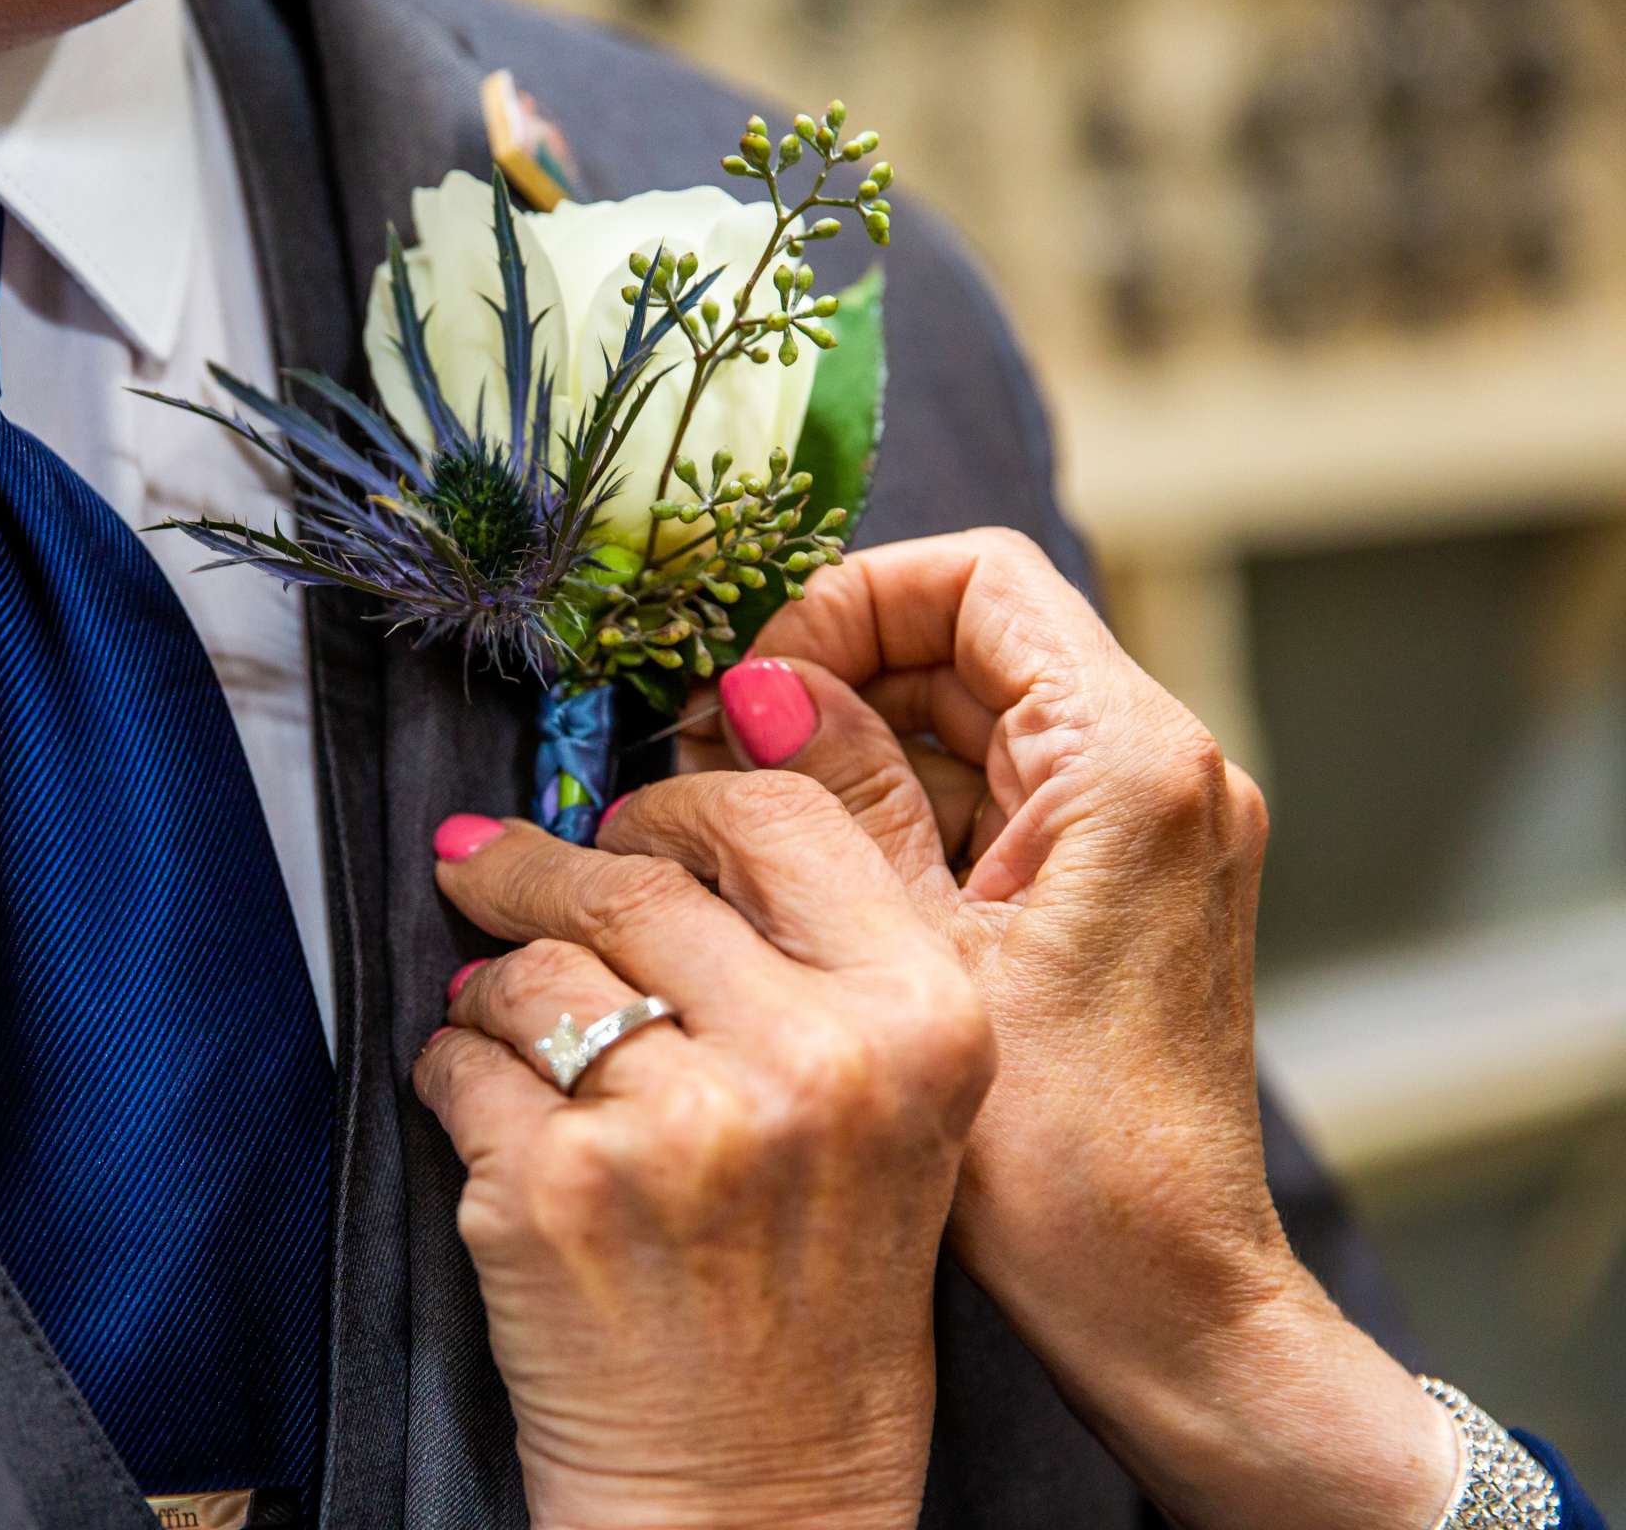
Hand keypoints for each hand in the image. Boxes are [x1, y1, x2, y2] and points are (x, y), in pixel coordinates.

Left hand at [416, 781, 994, 1529]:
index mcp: (918, 1019)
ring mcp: (680, 1124)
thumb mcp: (890, 1110)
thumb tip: (640, 828)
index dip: (675, 804)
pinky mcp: (555, 1187)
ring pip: (529, 972)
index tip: (623, 819)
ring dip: (496, 997)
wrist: (756, 1496)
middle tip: (491, 867)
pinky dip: (453, 1081)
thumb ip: (804, 959)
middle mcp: (813, 1059)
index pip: (777, 816)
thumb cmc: (814, 1304)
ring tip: (522, 1052)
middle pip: (629, 882)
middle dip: (535, 870)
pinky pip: (457, 1064)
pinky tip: (497, 1131)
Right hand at [658, 528, 1453, 1529]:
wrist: (1163, 1299)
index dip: (845, 603)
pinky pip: (990, 795)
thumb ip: (836, 799)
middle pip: (969, 640)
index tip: (751, 687)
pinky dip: (896, 806)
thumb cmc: (1057, 1164)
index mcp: (1130, 763)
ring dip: (850, 744)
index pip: (976, 578)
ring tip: (735, 814)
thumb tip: (759, 686)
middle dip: (830, 674)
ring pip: (969, 717)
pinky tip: (801, 868)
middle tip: (714, 753)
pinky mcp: (1115, 885)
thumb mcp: (906, 958)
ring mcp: (1143, 830)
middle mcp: (1161, 773)